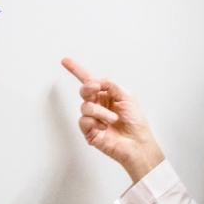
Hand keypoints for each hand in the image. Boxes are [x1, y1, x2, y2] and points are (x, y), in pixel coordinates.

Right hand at [61, 57, 163, 182]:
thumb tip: (98, 81)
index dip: (77, 70)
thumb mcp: (127, 96)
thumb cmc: (136, 122)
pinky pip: (84, 121)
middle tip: (96, 88)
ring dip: (100, 111)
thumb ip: (111, 85)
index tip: (65, 61)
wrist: (137, 143)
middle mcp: (98, 105)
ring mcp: (93, 118)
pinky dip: (95, 122)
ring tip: (113, 119)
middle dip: (89, 88)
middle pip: (84, 91)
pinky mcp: (89, 131)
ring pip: (85, 107)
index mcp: (107, 95)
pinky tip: (104, 127)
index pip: (89, 81)